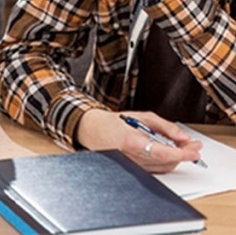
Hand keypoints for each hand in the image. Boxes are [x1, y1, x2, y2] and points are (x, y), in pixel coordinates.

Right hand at [76, 109, 201, 172]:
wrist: (94, 131)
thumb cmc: (115, 123)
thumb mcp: (141, 116)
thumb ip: (164, 126)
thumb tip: (183, 137)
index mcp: (132, 142)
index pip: (163, 152)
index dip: (181, 153)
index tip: (195, 150)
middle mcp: (133, 158)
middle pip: (167, 161)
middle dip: (183, 153)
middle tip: (193, 144)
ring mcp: (134, 167)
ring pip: (165, 167)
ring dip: (177, 158)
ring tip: (182, 146)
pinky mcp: (136, 171)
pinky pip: (158, 169)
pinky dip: (167, 161)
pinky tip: (169, 152)